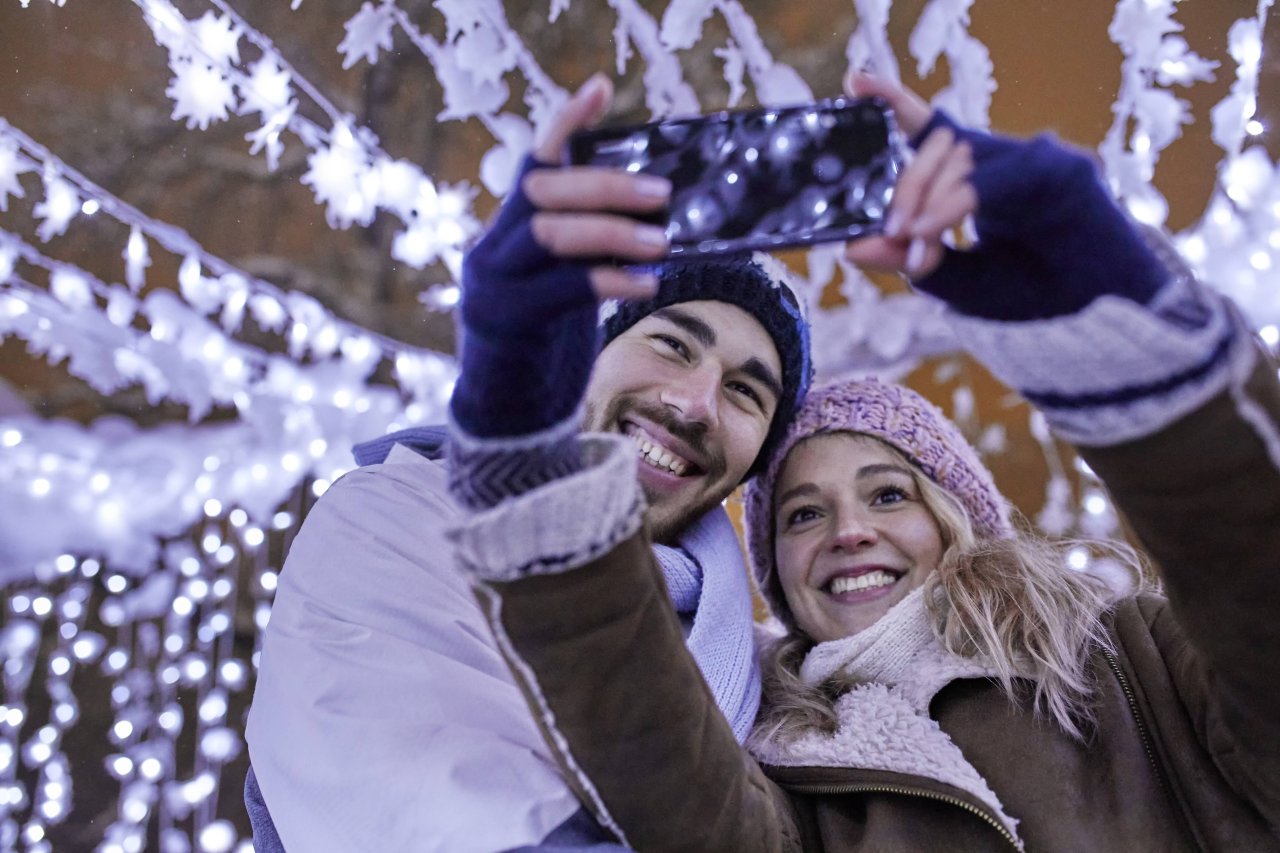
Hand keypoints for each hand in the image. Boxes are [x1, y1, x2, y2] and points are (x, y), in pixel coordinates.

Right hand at [452, 73, 671, 438]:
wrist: (506, 413)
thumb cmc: (547, 343)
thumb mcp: (563, 284)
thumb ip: (586, 249)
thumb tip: (653, 215)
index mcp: (506, 231)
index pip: (533, 163)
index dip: (564, 124)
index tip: (599, 88)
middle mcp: (491, 248)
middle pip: (543, 190)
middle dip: (605, 185)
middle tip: (662, 192)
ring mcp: (491, 284)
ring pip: (550, 233)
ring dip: (613, 231)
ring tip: (663, 240)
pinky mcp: (505, 323)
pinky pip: (560, 290)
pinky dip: (608, 280)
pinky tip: (645, 284)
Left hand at [838, 74, 1165, 321]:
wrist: (1100, 328)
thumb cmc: (1033, 300)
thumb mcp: (957, 281)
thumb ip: (908, 259)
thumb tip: (850, 245)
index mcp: (984, 179)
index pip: (936, 132)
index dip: (897, 103)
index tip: (855, 83)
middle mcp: (1009, 161)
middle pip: (939, 145)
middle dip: (905, 185)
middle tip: (886, 229)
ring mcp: (1040, 160)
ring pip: (961, 159)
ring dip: (926, 200)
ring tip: (911, 239)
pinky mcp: (1064, 172)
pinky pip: (992, 181)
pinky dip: (953, 205)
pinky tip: (927, 229)